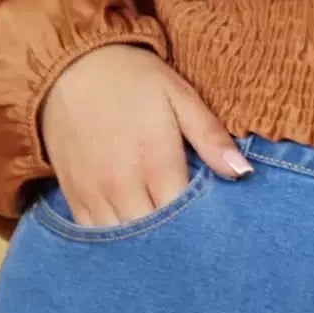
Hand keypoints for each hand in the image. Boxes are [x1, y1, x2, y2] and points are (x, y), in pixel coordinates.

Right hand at [36, 43, 253, 226]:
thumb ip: (210, 136)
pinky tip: (131, 238)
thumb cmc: (133, 79)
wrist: (69, 66)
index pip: (184, 215)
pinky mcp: (72, 195)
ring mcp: (94, 192)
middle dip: (175, 241)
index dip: (201, 225)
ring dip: (144, 246)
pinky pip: (93, 235)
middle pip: (154, 236)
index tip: (215, 227)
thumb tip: (243, 172)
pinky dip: (113, 242)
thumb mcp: (179, 96)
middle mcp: (122, 184)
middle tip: (194, 241)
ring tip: (165, 245)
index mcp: (156, 160)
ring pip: (122, 242)